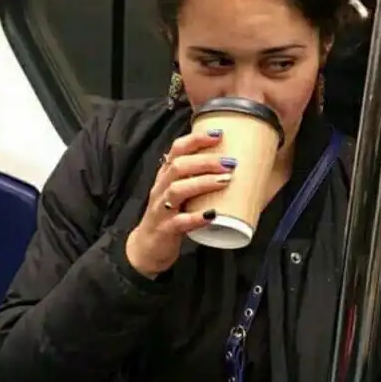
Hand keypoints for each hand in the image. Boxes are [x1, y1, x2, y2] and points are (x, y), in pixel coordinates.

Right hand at [125, 129, 234, 277]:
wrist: (147, 247)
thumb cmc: (170, 215)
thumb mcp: (180, 192)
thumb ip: (198, 178)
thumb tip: (232, 166)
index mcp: (165, 176)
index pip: (177, 149)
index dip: (196, 139)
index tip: (219, 134)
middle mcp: (161, 188)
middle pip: (179, 166)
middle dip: (205, 161)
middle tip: (229, 162)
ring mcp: (161, 209)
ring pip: (177, 190)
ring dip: (202, 183)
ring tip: (225, 180)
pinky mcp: (165, 229)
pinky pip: (180, 222)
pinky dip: (196, 217)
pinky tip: (212, 214)